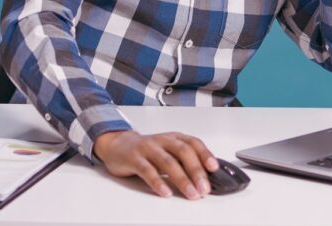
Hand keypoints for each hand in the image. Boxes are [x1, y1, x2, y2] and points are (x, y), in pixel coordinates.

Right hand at [93, 130, 219, 198]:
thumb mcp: (168, 150)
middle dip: (196, 171)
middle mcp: (162, 140)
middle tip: (204, 188)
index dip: (205, 154)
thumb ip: (184, 160)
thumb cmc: (147, 150)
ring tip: (191, 193)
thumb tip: (205, 178)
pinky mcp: (134, 158)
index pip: (193, 142)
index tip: (214, 168)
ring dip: (181, 179)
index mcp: (173, 137)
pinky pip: (147, 170)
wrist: (117, 144)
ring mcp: (148, 148)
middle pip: (183, 152)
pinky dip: (158, 182)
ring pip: (167, 162)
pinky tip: (165, 192)